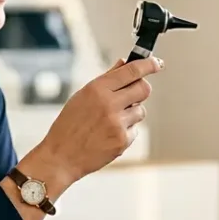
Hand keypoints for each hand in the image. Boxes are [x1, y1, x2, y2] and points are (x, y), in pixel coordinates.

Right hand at [32, 57, 162, 183]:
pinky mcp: (122, 140)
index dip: (148, 64)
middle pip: (143, 89)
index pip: (131, 71)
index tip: (157, 63)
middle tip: (132, 95)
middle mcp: (109, 104)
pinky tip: (108, 135)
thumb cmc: (69, 125)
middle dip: (141, 90)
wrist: (61, 156)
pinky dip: (125, 131)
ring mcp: (117, 123)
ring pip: (140, 111)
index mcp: (97, 89)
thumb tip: (124, 63)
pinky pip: (134, 129)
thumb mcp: (82, 96)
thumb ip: (106, 79)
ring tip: (110, 121)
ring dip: (131, 113)